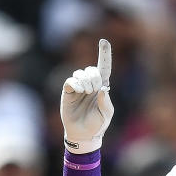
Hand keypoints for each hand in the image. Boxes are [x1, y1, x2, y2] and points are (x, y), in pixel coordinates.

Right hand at [60, 39, 113, 153]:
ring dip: (85, 82)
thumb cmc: (97, 124)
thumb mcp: (106, 114)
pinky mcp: (68, 92)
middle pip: (91, 69)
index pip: (104, 67)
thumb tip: (102, 88)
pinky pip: (70, 81)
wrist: (83, 135)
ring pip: (80, 73)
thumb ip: (106, 102)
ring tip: (86, 93)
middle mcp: (90, 84)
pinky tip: (79, 91)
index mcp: (102, 87)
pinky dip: (75, 83)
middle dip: (94, 77)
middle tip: (94, 90)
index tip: (104, 41)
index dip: (104, 54)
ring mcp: (78, 88)